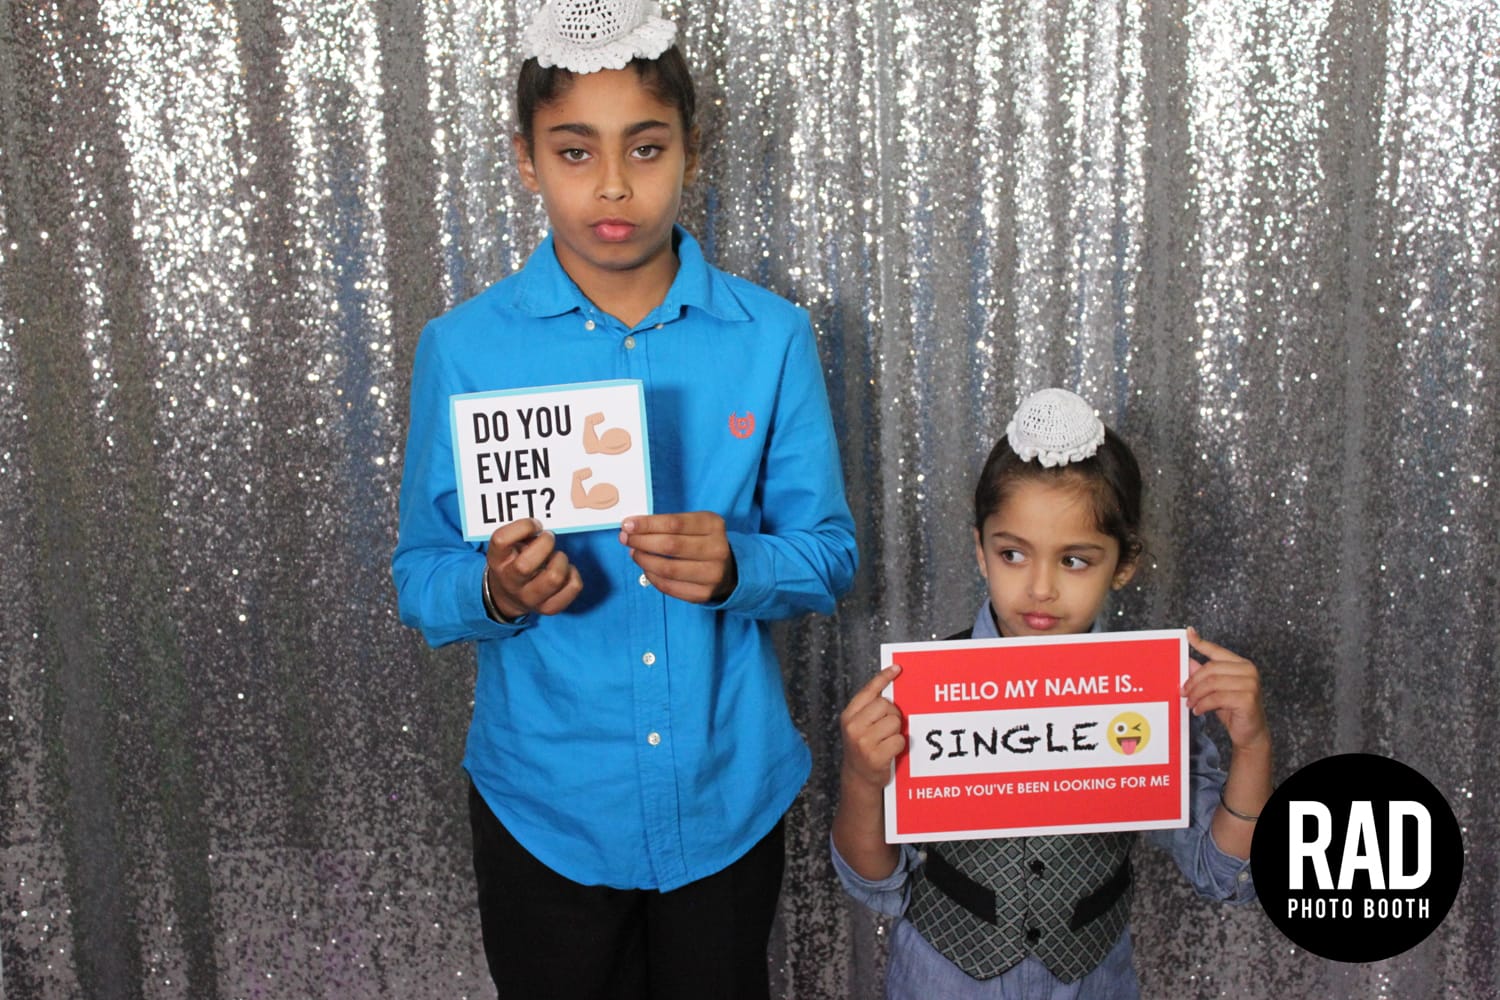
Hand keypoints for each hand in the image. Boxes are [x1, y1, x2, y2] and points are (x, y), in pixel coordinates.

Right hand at [485, 518, 582, 618]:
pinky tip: (565, 570)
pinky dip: (573, 574)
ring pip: (554, 578)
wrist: (508, 597)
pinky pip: (573, 587)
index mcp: (497, 561)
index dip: (523, 526)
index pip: (501, 540)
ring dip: (561, 559)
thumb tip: (544, 527)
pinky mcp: (549, 608)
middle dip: (545, 544)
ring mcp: (530, 598)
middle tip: (548, 538)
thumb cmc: (513, 561)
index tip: (535, 525)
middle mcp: (510, 582)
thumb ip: (523, 533)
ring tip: (556, 557)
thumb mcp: (509, 546)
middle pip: (525, 565)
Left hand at [618, 512, 736, 602]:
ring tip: (634, 553)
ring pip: (668, 568)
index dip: (648, 524)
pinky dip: (652, 577)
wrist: (729, 570)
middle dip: (642, 541)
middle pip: (670, 546)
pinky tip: (645, 568)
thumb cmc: (703, 542)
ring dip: (644, 560)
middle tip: (625, 538)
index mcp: (713, 525)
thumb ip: (669, 525)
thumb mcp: (695, 524)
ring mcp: (712, 574)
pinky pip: (669, 587)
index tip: (628, 524)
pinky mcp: (704, 594)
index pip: (674, 523)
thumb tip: (633, 528)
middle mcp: (717, 549)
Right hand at [840, 665, 905, 789]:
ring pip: (894, 722)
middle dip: (892, 714)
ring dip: (896, 731)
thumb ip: (868, 709)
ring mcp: (863, 742)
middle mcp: (853, 727)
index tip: (897, 669)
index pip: (868, 691)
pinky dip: (898, 745)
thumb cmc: (862, 747)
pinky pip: (899, 740)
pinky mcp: (875, 756)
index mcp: (848, 716)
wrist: (858, 777)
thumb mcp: (857, 725)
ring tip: (886, 740)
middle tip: (886, 727)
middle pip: (886, 705)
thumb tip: (889, 691)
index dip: (883, 678)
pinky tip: (889, 751)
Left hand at [1183, 628, 1270, 753]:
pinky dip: (1203, 705)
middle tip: (1183, 692)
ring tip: (1191, 704)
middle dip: (1192, 682)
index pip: (1217, 650)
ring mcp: (1250, 684)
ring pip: (1212, 683)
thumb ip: (1205, 676)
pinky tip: (1198, 710)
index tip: (1188, 632)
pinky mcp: (1248, 698)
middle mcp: (1248, 670)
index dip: (1201, 642)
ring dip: (1196, 695)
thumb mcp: (1215, 691)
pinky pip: (1216, 698)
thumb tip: (1189, 661)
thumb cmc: (1234, 710)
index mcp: (1241, 664)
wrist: (1251, 733)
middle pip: (1210, 669)